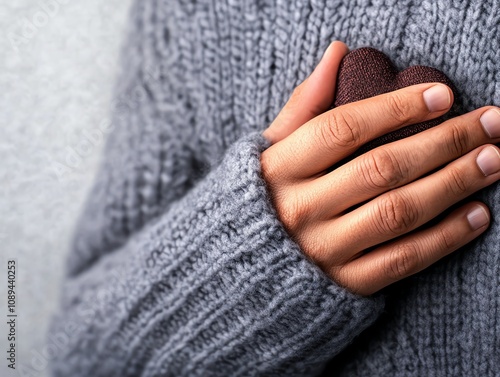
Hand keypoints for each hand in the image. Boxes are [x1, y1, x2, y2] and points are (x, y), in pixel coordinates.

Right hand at [261, 41, 499, 294]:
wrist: (246, 263)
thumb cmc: (264, 196)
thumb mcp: (269, 148)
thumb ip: (303, 104)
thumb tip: (338, 52)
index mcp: (279, 170)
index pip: (343, 130)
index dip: (396, 109)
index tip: (442, 95)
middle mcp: (299, 210)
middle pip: (381, 169)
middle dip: (443, 143)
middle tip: (490, 125)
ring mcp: (322, 250)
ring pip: (398, 213)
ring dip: (453, 185)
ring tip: (492, 161)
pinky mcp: (343, 283)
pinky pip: (401, 260)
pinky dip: (445, 238)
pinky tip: (476, 214)